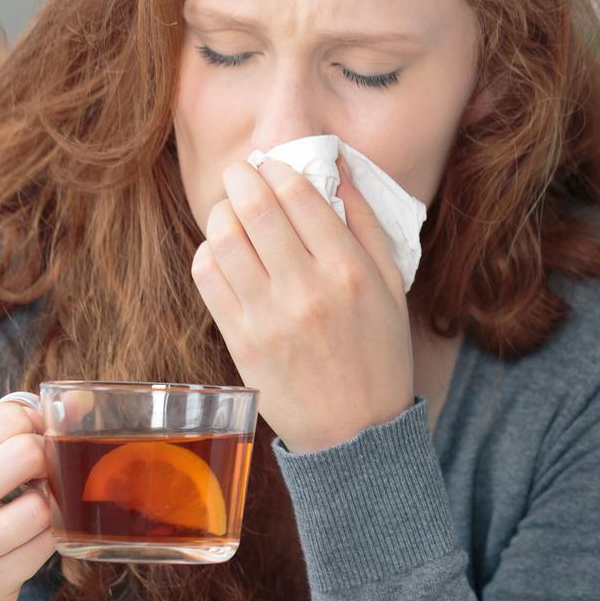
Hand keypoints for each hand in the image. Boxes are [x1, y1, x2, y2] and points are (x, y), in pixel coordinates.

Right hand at [0, 399, 55, 600]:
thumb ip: (5, 429)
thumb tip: (81, 402)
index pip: (5, 419)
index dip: (32, 426)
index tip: (31, 442)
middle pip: (26, 454)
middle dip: (44, 461)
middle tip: (37, 476)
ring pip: (41, 507)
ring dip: (47, 508)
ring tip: (27, 512)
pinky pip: (45, 547)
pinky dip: (46, 539)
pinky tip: (26, 541)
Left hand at [191, 156, 413, 453]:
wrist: (357, 433)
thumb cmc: (379, 356)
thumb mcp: (392, 286)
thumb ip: (366, 223)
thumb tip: (338, 167)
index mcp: (350, 272)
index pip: (299, 193)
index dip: (279, 167)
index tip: (275, 167)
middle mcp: (308, 290)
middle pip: (254, 206)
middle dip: (241, 176)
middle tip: (241, 173)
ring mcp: (269, 317)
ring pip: (223, 237)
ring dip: (221, 212)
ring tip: (231, 212)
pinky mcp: (241, 341)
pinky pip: (207, 278)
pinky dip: (208, 253)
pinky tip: (223, 253)